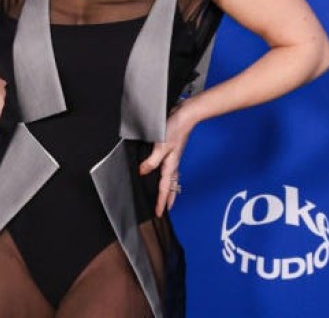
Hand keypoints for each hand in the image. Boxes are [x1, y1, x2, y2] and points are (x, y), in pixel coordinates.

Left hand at [138, 103, 196, 217]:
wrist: (186, 115)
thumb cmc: (175, 129)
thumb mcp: (160, 146)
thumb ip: (152, 161)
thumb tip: (143, 172)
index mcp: (170, 165)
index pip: (165, 188)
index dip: (161, 201)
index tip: (159, 213)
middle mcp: (173, 163)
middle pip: (171, 186)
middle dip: (168, 199)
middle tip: (165, 209)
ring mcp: (173, 157)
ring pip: (171, 178)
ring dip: (168, 188)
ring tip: (165, 196)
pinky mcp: (171, 150)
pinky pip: (169, 168)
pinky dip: (167, 176)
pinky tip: (164, 173)